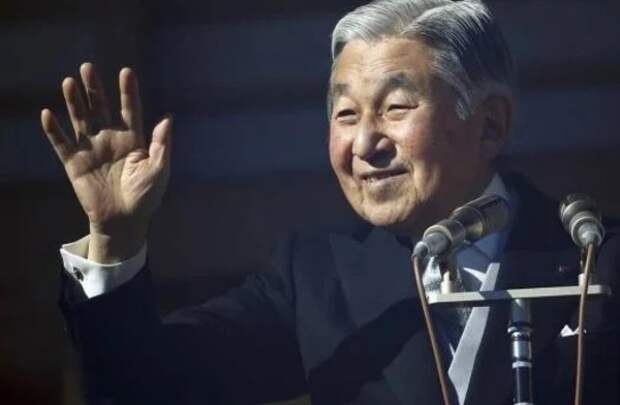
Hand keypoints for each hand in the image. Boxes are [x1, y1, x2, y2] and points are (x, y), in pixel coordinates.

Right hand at [41, 63, 172, 262]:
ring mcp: (92, 149)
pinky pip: (62, 144)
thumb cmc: (146, 196)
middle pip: (101, 108)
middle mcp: (111, 139)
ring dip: (74, 102)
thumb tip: (167, 118)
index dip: (128, 92)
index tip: (126, 72)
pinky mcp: (75, 164)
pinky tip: (48, 114)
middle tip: (88, 67)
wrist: (125, 221)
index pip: (130, 110)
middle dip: (95, 89)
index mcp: (133, 139)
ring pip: (81, 120)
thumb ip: (162, 145)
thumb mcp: (159, 170)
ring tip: (69, 82)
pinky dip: (54, 130)